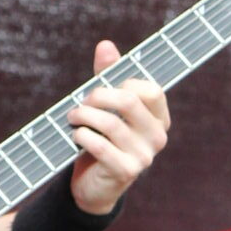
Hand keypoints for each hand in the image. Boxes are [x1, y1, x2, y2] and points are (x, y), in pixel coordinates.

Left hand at [66, 38, 169, 214]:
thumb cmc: (102, 139)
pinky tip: (75, 135)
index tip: (104, 88)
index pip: (151, 90)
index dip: (123, 84)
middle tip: (81, 103)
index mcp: (158, 118)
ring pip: (110, 123)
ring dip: (83, 116)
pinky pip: (99, 145)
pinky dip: (81, 136)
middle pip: (129, 102)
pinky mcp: (125, 171)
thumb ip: (108, 77)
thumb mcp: (106, 107)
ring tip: (72, 118)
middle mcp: (157, 137)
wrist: (94, 186)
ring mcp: (144, 156)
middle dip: (98, 97)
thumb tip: (105, 45)